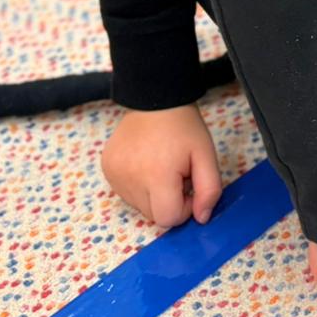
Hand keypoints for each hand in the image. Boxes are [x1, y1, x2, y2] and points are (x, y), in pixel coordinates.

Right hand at [101, 103, 222, 227]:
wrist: (156, 97)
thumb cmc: (184, 127)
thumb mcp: (207, 155)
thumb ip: (209, 190)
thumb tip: (201, 218)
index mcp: (156, 176)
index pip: (168, 218)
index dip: (184, 207)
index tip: (189, 184)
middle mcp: (130, 179)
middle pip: (153, 215)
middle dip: (168, 200)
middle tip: (176, 172)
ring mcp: (114, 174)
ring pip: (139, 205)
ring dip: (152, 194)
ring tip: (160, 164)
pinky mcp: (107, 168)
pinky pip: (125, 192)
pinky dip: (137, 185)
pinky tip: (144, 162)